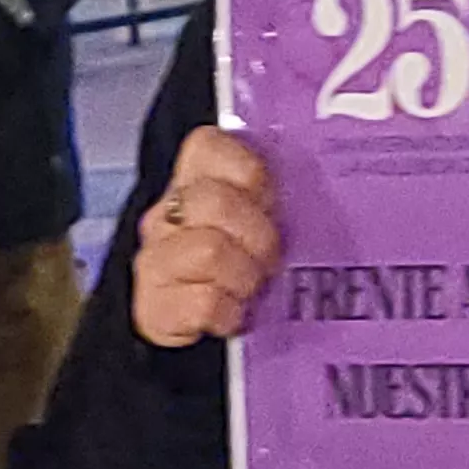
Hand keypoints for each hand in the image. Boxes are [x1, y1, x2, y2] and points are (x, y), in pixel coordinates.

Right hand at [135, 128, 282, 347]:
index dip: (249, 172)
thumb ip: (265, 201)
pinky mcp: (154, 307)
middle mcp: (166, 215)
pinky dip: (229, 313)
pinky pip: (203, 302)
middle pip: (216, 202)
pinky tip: (233, 315)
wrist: (183, 323)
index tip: (268, 203)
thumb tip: (315, 196)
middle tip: (271, 258)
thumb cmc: (229, 268)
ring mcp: (156, 260)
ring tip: (252, 289)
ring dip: (245, 276)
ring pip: (210, 251)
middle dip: (259, 235)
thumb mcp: (245, 225)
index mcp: (190, 183)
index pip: (207, 146)